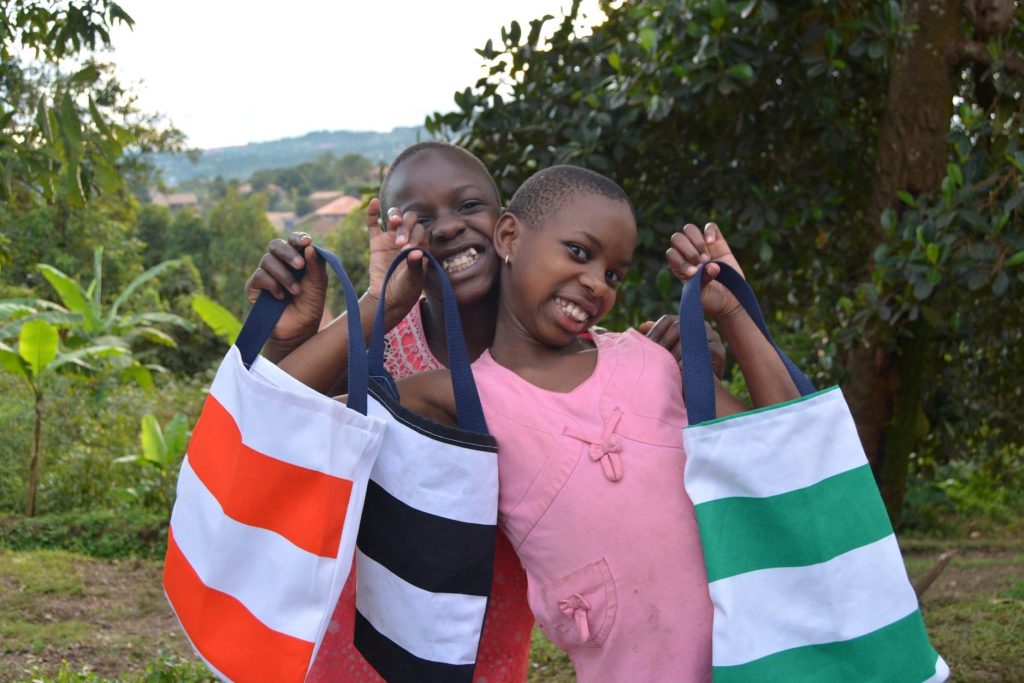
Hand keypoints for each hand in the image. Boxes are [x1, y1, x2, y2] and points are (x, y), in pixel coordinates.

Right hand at [244, 232, 325, 344]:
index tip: (307, 241)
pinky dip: (272, 285)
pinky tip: (280, 296)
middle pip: (275, 244)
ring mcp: (265, 273)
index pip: (293, 241)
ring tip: (295, 291)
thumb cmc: (310, 304)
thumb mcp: (318, 284)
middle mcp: (278, 263)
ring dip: (284, 275)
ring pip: (267, 260)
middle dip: (288, 253)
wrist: (299, 329)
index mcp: (295, 258)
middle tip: (300, 266)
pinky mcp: (253, 286)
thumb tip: (310, 246)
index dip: (298, 238)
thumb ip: (316, 265)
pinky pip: (259, 276)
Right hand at [365, 198, 426, 327]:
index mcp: (421, 245)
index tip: (410, 250)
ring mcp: (392, 238)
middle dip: (407, 227)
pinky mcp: (377, 242)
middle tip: (400, 244)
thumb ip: (415, 265)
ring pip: (395, 218)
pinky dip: (373, 212)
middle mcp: (408, 238)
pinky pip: (374, 224)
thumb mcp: (413, 279)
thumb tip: (417, 252)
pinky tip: (374, 202)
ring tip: (394, 221)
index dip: (416, 236)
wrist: (388, 298)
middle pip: (410, 220)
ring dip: (395, 216)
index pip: (421, 231)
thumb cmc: (406, 289)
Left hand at [639, 315, 725, 378]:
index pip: (668, 320)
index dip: (654, 331)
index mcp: (687, 323)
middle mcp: (700, 326)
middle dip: (663, 343)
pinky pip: (701, 352)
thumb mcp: (667, 353)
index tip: (643, 344)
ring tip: (663, 365)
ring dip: (674, 353)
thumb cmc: (682, 370)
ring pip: (688, 339)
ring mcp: (712, 337)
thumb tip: (642, 327)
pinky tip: (678, 371)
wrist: (704, 390)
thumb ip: (657, 339)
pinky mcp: (719, 351)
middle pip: (678, 327)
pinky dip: (688, 362)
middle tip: (652, 357)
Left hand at [666, 222, 743, 320]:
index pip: (671, 253)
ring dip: (697, 242)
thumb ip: (702, 280)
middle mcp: (688, 254)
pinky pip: (710, 226)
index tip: (693, 273)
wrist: (729, 302)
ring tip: (708, 258)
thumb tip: (710, 265)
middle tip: (702, 264)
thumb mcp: (702, 294)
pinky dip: (709, 232)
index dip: (680, 260)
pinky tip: (712, 244)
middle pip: (677, 238)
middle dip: (689, 251)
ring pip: (690, 229)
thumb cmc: (711, 300)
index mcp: (679, 266)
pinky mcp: (718, 242)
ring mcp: (702, 247)